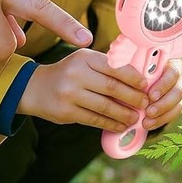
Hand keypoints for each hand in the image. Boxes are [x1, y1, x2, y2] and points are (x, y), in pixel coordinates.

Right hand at [17, 49, 149, 132]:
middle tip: (145, 104)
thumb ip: (105, 68)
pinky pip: (95, 119)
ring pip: (105, 106)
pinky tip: (120, 125)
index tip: (146, 85)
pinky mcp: (66, 111)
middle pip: (112, 87)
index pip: (113, 67)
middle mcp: (76, 73)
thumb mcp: (82, 62)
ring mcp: (70, 93)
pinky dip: (111, 123)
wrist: (35, 87)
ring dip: (124, 114)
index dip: (133, 77)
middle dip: (133, 98)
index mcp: (83, 57)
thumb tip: (138, 81)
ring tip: (135, 118)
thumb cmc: (68, 74)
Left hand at [141, 59, 181, 130]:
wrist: (139, 75)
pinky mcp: (176, 104)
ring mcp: (178, 90)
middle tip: (148, 111)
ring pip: (177, 104)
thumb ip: (135, 65)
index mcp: (170, 63)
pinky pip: (173, 114)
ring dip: (162, 114)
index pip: (173, 73)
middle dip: (163, 103)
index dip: (163, 85)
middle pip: (178, 91)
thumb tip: (122, 67)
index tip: (150, 95)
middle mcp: (177, 77)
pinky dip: (160, 120)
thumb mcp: (136, 62)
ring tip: (146, 121)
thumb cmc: (136, 65)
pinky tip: (149, 124)